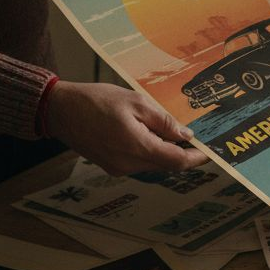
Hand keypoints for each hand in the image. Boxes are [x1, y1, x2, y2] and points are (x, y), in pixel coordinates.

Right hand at [46, 81, 206, 175]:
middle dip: (182, 153)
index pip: (177, 161)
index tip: (210, 152)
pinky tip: (149, 135)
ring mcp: (119, 167)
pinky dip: (150, 151)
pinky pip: (139, 162)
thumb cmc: (95, 101)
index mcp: (137, 147)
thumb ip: (164, 121)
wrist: (59, 110)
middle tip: (195, 138)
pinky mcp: (111, 166)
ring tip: (170, 131)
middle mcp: (129, 164)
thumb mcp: (136, 102)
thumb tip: (185, 135)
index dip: (196, 158)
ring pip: (154, 164)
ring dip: (165, 151)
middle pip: (167, 164)